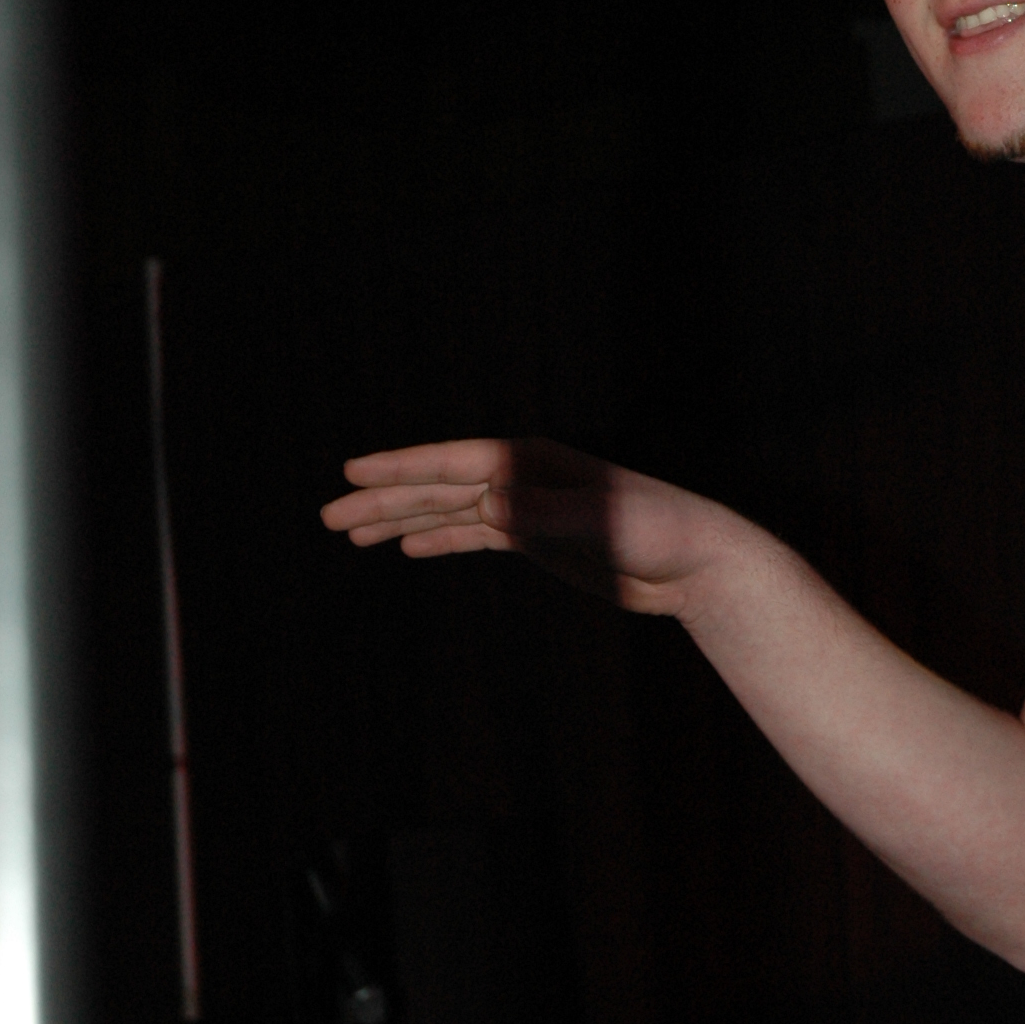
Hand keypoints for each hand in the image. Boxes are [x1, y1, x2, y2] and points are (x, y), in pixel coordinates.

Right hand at [320, 437, 736, 613]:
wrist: (696, 562)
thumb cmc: (657, 530)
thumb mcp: (598, 521)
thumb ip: (540, 513)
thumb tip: (485, 508)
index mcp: (532, 461)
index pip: (451, 462)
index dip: (399, 468)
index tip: (350, 473)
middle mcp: (523, 478)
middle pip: (438, 486)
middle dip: (383, 500)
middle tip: (328, 516)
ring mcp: (527, 507)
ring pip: (448, 512)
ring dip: (401, 521)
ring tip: (350, 534)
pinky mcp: (538, 538)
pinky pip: (473, 535)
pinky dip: (438, 539)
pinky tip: (407, 548)